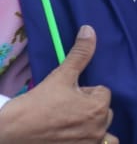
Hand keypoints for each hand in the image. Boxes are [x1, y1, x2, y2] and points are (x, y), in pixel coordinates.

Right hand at [0, 25, 114, 142]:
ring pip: (102, 133)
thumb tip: (90, 30)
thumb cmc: (35, 106)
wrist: (9, 135)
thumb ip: (80, 54)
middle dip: (86, 110)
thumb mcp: (60, 77)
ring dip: (92, 128)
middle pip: (102, 112)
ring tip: (69, 126)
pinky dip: (90, 142)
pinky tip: (73, 137)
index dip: (83, 93)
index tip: (64, 98)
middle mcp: (99, 129)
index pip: (102, 92)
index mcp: (98, 107)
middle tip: (62, 111)